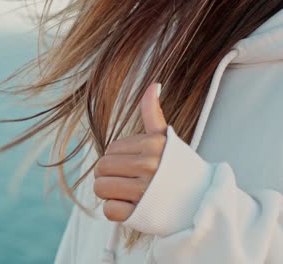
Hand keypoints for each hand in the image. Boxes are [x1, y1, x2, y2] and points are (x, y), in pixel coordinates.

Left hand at [94, 83, 167, 221]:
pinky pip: (109, 210)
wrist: (203, 203)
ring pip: (100, 188)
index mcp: (152, 145)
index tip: (132, 166)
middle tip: (125, 181)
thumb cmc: (179, 170)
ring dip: (109, 193)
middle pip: (100, 168)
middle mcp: (149, 165)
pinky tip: (131, 207)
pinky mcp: (141, 214)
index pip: (110, 150)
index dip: (117, 159)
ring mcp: (145, 191)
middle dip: (108, 176)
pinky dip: (116, 211)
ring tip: (126, 194)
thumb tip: (154, 84)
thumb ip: (153, 114)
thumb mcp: (168, 139)